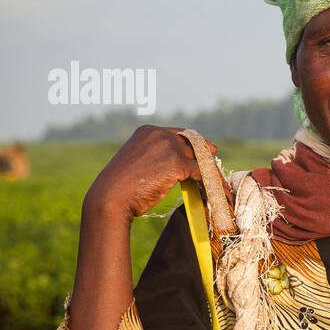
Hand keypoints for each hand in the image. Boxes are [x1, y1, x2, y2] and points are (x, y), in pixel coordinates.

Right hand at [85, 125, 220, 222]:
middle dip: (206, 157)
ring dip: (210, 172)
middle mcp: (160, 134)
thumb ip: (156, 156)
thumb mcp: (138, 162)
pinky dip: (210, 182)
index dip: (197, 143)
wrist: (110, 198)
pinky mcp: (177, 163)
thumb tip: (181, 164)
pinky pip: (201, 172)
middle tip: (216, 170)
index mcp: (148, 131)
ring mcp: (169, 147)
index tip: (210, 149)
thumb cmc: (121, 186)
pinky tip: (214, 190)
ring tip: (219, 184)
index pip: (181, 134)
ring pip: (200, 158)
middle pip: (193, 144)